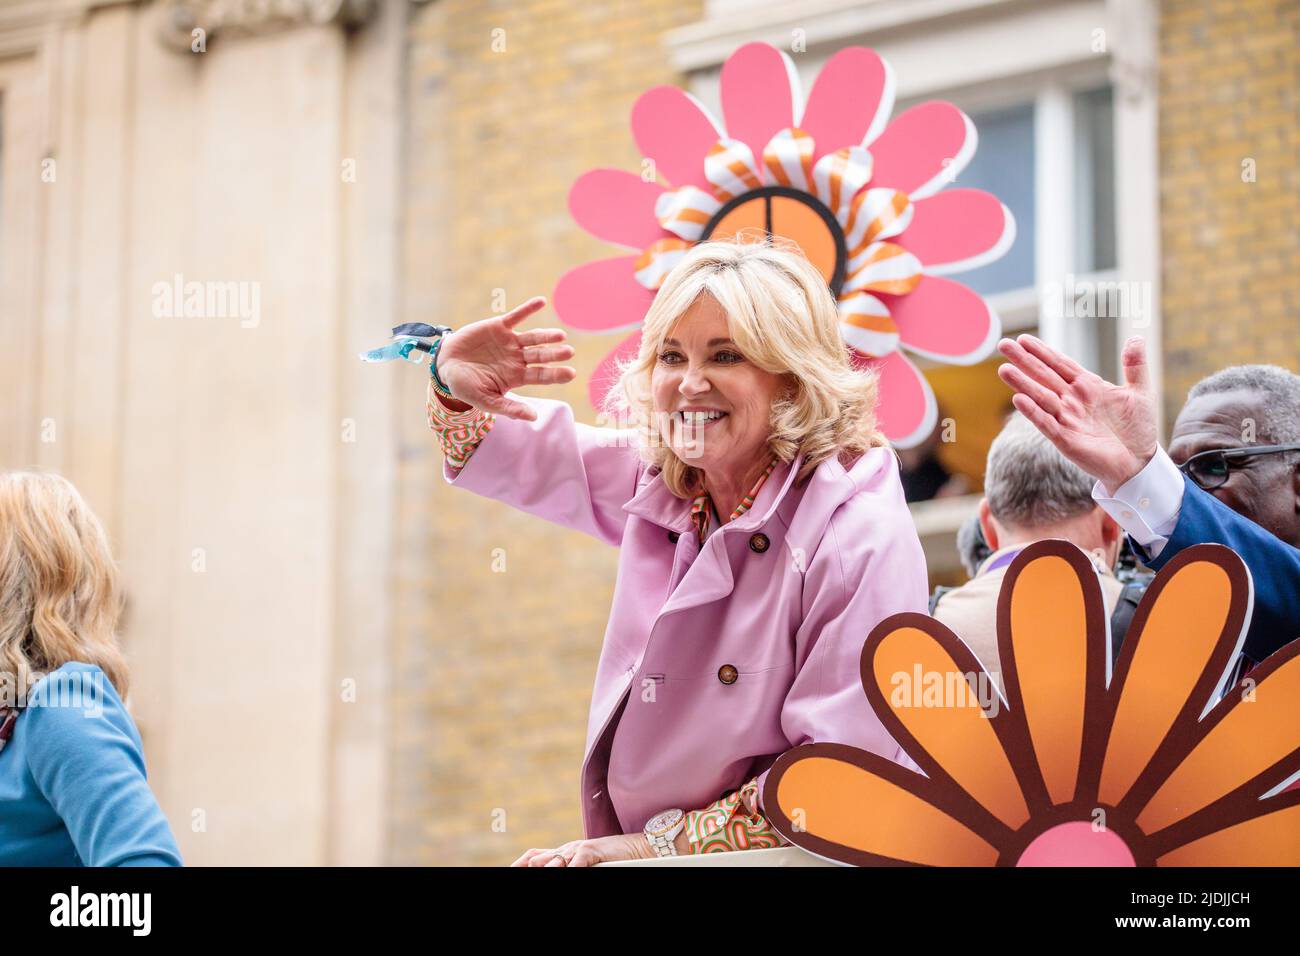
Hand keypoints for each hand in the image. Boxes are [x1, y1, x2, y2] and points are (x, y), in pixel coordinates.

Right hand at [436, 296, 576, 420]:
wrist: (445, 365)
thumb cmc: (465, 386)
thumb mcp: (485, 400)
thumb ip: (508, 408)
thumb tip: (534, 418)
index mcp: (517, 377)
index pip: (541, 375)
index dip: (555, 374)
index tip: (570, 373)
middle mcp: (518, 358)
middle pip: (540, 355)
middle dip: (554, 354)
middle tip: (568, 352)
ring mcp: (510, 342)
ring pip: (533, 337)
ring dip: (546, 336)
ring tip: (560, 335)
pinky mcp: (499, 326)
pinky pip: (516, 316)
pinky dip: (528, 309)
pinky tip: (541, 301)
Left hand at [510, 833, 656, 866]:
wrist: (636, 847)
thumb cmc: (611, 858)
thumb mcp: (586, 862)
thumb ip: (570, 865)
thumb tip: (545, 866)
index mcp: (564, 852)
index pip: (534, 856)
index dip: (519, 864)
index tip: (509, 869)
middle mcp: (567, 850)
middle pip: (539, 858)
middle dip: (528, 867)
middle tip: (515, 871)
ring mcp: (579, 849)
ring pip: (556, 860)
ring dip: (547, 867)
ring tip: (534, 870)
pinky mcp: (593, 851)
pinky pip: (578, 860)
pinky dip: (571, 866)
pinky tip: (568, 870)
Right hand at [996, 334, 1157, 491]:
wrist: (1140, 462)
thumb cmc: (1138, 429)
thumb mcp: (1141, 392)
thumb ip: (1135, 365)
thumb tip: (1135, 338)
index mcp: (1087, 386)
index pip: (1059, 364)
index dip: (1042, 351)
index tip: (1023, 339)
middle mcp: (1072, 400)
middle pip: (1044, 376)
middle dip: (1024, 360)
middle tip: (1003, 345)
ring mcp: (1066, 419)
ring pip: (1040, 397)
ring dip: (1022, 383)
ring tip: (1004, 369)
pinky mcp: (1065, 439)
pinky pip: (1046, 423)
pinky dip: (1033, 412)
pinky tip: (1019, 399)